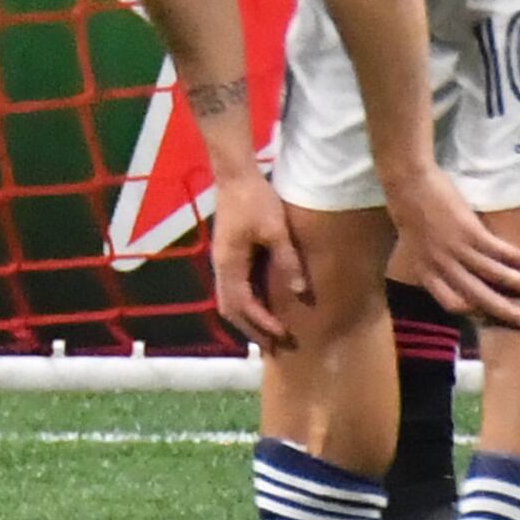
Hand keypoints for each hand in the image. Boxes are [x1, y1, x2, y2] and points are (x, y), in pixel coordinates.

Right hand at [204, 179, 310, 349]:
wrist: (235, 176)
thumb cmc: (256, 200)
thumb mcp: (276, 230)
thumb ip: (287, 261)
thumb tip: (300, 293)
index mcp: (229, 264)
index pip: (243, 305)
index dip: (262, 323)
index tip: (283, 334)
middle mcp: (220, 268)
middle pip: (230, 309)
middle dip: (252, 328)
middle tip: (276, 344)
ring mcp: (221, 262)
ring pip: (228, 301)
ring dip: (247, 318)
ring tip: (269, 332)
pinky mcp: (226, 255)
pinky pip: (232, 289)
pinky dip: (245, 304)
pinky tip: (262, 306)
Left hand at [382, 168, 519, 327]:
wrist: (408, 183)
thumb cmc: (408, 211)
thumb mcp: (414, 245)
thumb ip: (432, 261)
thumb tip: (452, 269)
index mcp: (425, 272)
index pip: (451, 303)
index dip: (471, 312)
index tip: (486, 314)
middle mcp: (441, 266)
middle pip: (477, 296)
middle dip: (503, 310)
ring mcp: (456, 249)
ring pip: (491, 274)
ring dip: (516, 283)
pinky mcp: (469, 231)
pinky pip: (496, 249)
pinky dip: (513, 256)